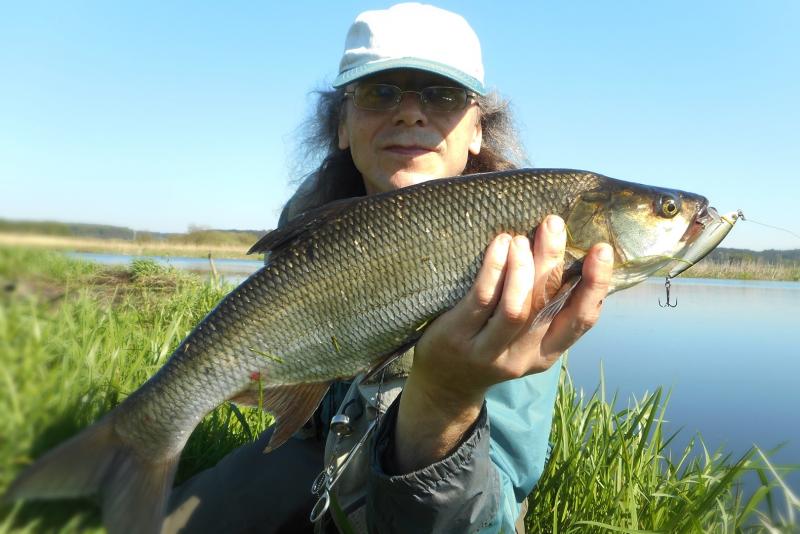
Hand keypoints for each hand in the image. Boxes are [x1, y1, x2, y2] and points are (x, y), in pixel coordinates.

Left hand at [391, 215, 612, 471]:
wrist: (445, 386)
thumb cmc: (489, 347)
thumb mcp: (524, 339)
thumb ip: (546, 309)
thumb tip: (568, 255)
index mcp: (546, 352)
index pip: (581, 320)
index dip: (596, 285)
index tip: (602, 250)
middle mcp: (521, 354)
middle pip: (546, 305)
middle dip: (553, 261)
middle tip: (554, 224)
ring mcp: (488, 349)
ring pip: (516, 307)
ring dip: (522, 268)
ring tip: (522, 237)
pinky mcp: (457, 336)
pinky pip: (481, 300)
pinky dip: (493, 269)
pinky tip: (499, 246)